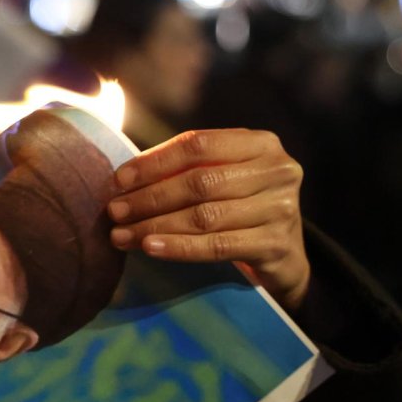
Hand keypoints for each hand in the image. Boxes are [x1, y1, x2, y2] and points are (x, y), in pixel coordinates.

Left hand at [108, 129, 310, 311]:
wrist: (286, 257)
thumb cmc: (243, 208)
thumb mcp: (225, 177)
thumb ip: (187, 169)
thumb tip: (125, 179)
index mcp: (261, 144)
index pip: (198, 144)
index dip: (155, 161)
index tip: (119, 179)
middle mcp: (277, 171)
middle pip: (199, 182)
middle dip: (150, 197)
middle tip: (114, 211)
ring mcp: (281, 208)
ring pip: (204, 216)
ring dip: (156, 226)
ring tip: (122, 235)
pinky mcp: (276, 245)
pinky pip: (217, 246)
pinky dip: (179, 247)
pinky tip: (151, 248)